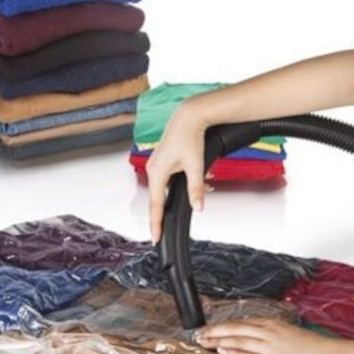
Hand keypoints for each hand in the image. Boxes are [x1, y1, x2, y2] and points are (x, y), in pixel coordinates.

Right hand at [147, 100, 207, 243]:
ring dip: (180, 194)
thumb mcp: (196, 165)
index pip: (156, 205)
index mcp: (157, 172)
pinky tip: (200, 179)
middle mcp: (154, 169)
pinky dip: (181, 183)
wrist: (189, 116)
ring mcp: (157, 165)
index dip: (156, 223)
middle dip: (165, 214)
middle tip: (162, 232)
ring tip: (199, 192)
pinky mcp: (163, 160)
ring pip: (166, 189)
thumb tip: (198, 207)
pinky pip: (169, 179)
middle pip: (158, 199)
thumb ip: (196, 189)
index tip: (154, 237)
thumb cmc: (189, 136)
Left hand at [196, 318, 338, 353]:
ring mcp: (269, 347)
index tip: (207, 328)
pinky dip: (235, 353)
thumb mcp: (284, 331)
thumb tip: (249, 333)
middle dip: (214, 331)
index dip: (221, 325)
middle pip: (235, 329)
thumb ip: (267, 331)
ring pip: (239, 340)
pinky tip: (223, 351)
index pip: (239, 322)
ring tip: (204, 342)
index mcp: (270, 324)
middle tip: (198, 334)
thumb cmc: (308, 344)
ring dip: (219, 340)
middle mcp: (267, 332)